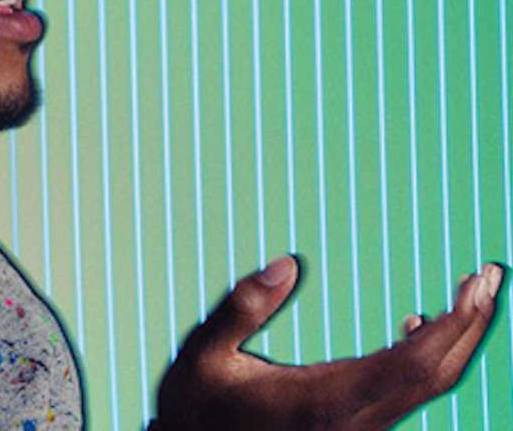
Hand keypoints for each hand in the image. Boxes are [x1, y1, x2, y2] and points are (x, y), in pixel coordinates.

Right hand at [149, 256, 502, 429]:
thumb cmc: (196, 408)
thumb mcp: (203, 354)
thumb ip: (242, 308)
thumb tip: (284, 265)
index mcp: (324, 400)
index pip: (413, 364)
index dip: (455, 325)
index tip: (476, 284)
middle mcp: (352, 419)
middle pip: (435, 376)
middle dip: (471, 325)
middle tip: (490, 277)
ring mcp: (356, 428)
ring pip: (426, 388)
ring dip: (454, 341)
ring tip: (469, 295)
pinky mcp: (351, 427)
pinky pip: (404, 395)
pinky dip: (425, 359)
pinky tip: (415, 328)